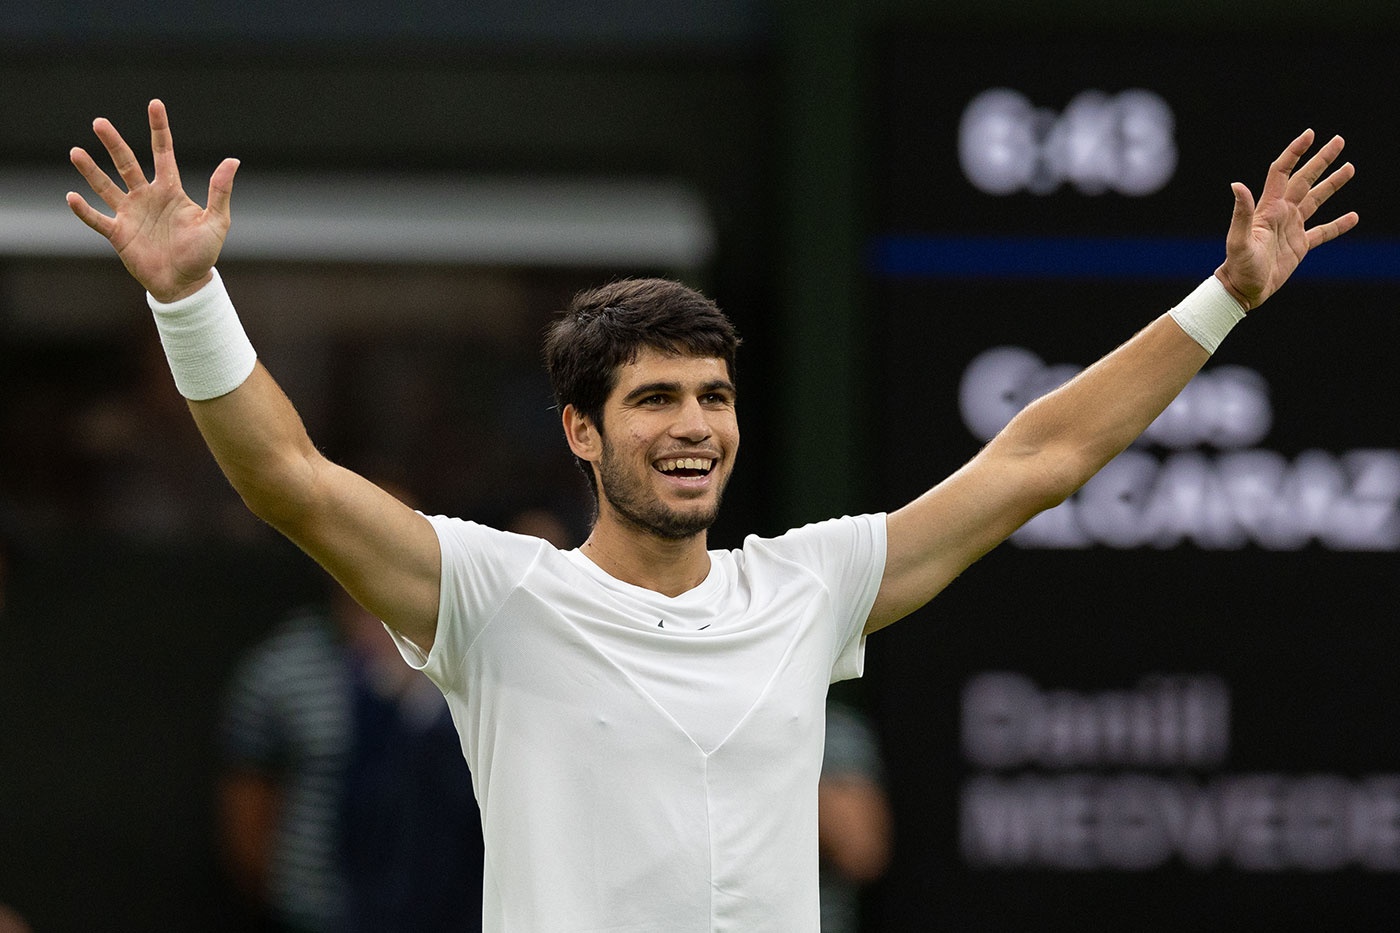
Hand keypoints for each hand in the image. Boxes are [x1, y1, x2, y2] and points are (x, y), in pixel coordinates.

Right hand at [67, 99, 238, 302]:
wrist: (184, 284)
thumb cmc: (202, 254)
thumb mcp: (216, 222)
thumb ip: (220, 191)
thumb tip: (233, 160)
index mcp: (170, 191)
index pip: (164, 153)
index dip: (159, 129)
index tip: (155, 104)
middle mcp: (147, 197)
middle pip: (127, 163)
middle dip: (114, 143)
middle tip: (99, 122)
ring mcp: (130, 214)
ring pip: (106, 186)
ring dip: (91, 171)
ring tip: (76, 152)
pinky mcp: (118, 234)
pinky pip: (98, 219)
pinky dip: (84, 210)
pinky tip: (72, 196)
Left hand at [1214, 129, 1357, 310]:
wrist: (1242, 289)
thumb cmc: (1238, 266)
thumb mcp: (1238, 240)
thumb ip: (1241, 213)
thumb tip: (1237, 185)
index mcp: (1269, 208)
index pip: (1282, 172)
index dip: (1295, 152)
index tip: (1310, 134)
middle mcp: (1282, 213)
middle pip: (1305, 179)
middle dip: (1321, 160)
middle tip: (1339, 141)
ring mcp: (1292, 228)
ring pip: (1316, 200)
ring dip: (1332, 184)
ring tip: (1350, 168)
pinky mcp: (1300, 245)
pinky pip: (1323, 232)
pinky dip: (1338, 225)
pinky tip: (1352, 217)